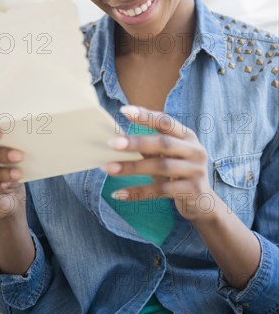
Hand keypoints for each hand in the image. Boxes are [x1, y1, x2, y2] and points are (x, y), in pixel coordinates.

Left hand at [103, 105, 214, 222]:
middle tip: (111, 143)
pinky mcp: (191, 191)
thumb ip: (150, 146)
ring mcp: (195, 171)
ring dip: (132, 167)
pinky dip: (138, 192)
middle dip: (136, 142)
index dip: (145, 116)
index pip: (165, 121)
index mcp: (187, 136)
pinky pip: (160, 190)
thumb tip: (118, 140)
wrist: (203, 202)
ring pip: (161, 167)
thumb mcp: (168, 156)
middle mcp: (194, 150)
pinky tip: (119, 194)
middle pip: (163, 143)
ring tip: (109, 168)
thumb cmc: (178, 173)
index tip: (124, 110)